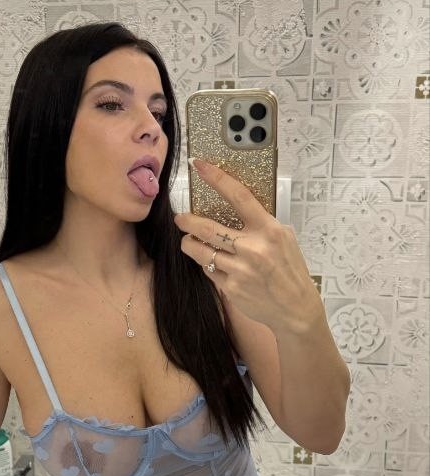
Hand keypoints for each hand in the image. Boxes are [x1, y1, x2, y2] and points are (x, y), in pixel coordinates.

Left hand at [174, 158, 322, 334]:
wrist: (295, 309)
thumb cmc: (290, 271)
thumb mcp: (284, 239)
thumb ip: (260, 224)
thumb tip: (234, 208)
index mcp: (268, 230)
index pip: (239, 197)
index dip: (217, 178)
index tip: (200, 166)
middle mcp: (252, 249)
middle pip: (207, 229)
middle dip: (187, 222)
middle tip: (180, 218)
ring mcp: (239, 270)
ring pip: (200, 252)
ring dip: (189, 244)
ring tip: (188, 241)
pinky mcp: (230, 288)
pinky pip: (208, 270)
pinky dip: (206, 264)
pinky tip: (212, 263)